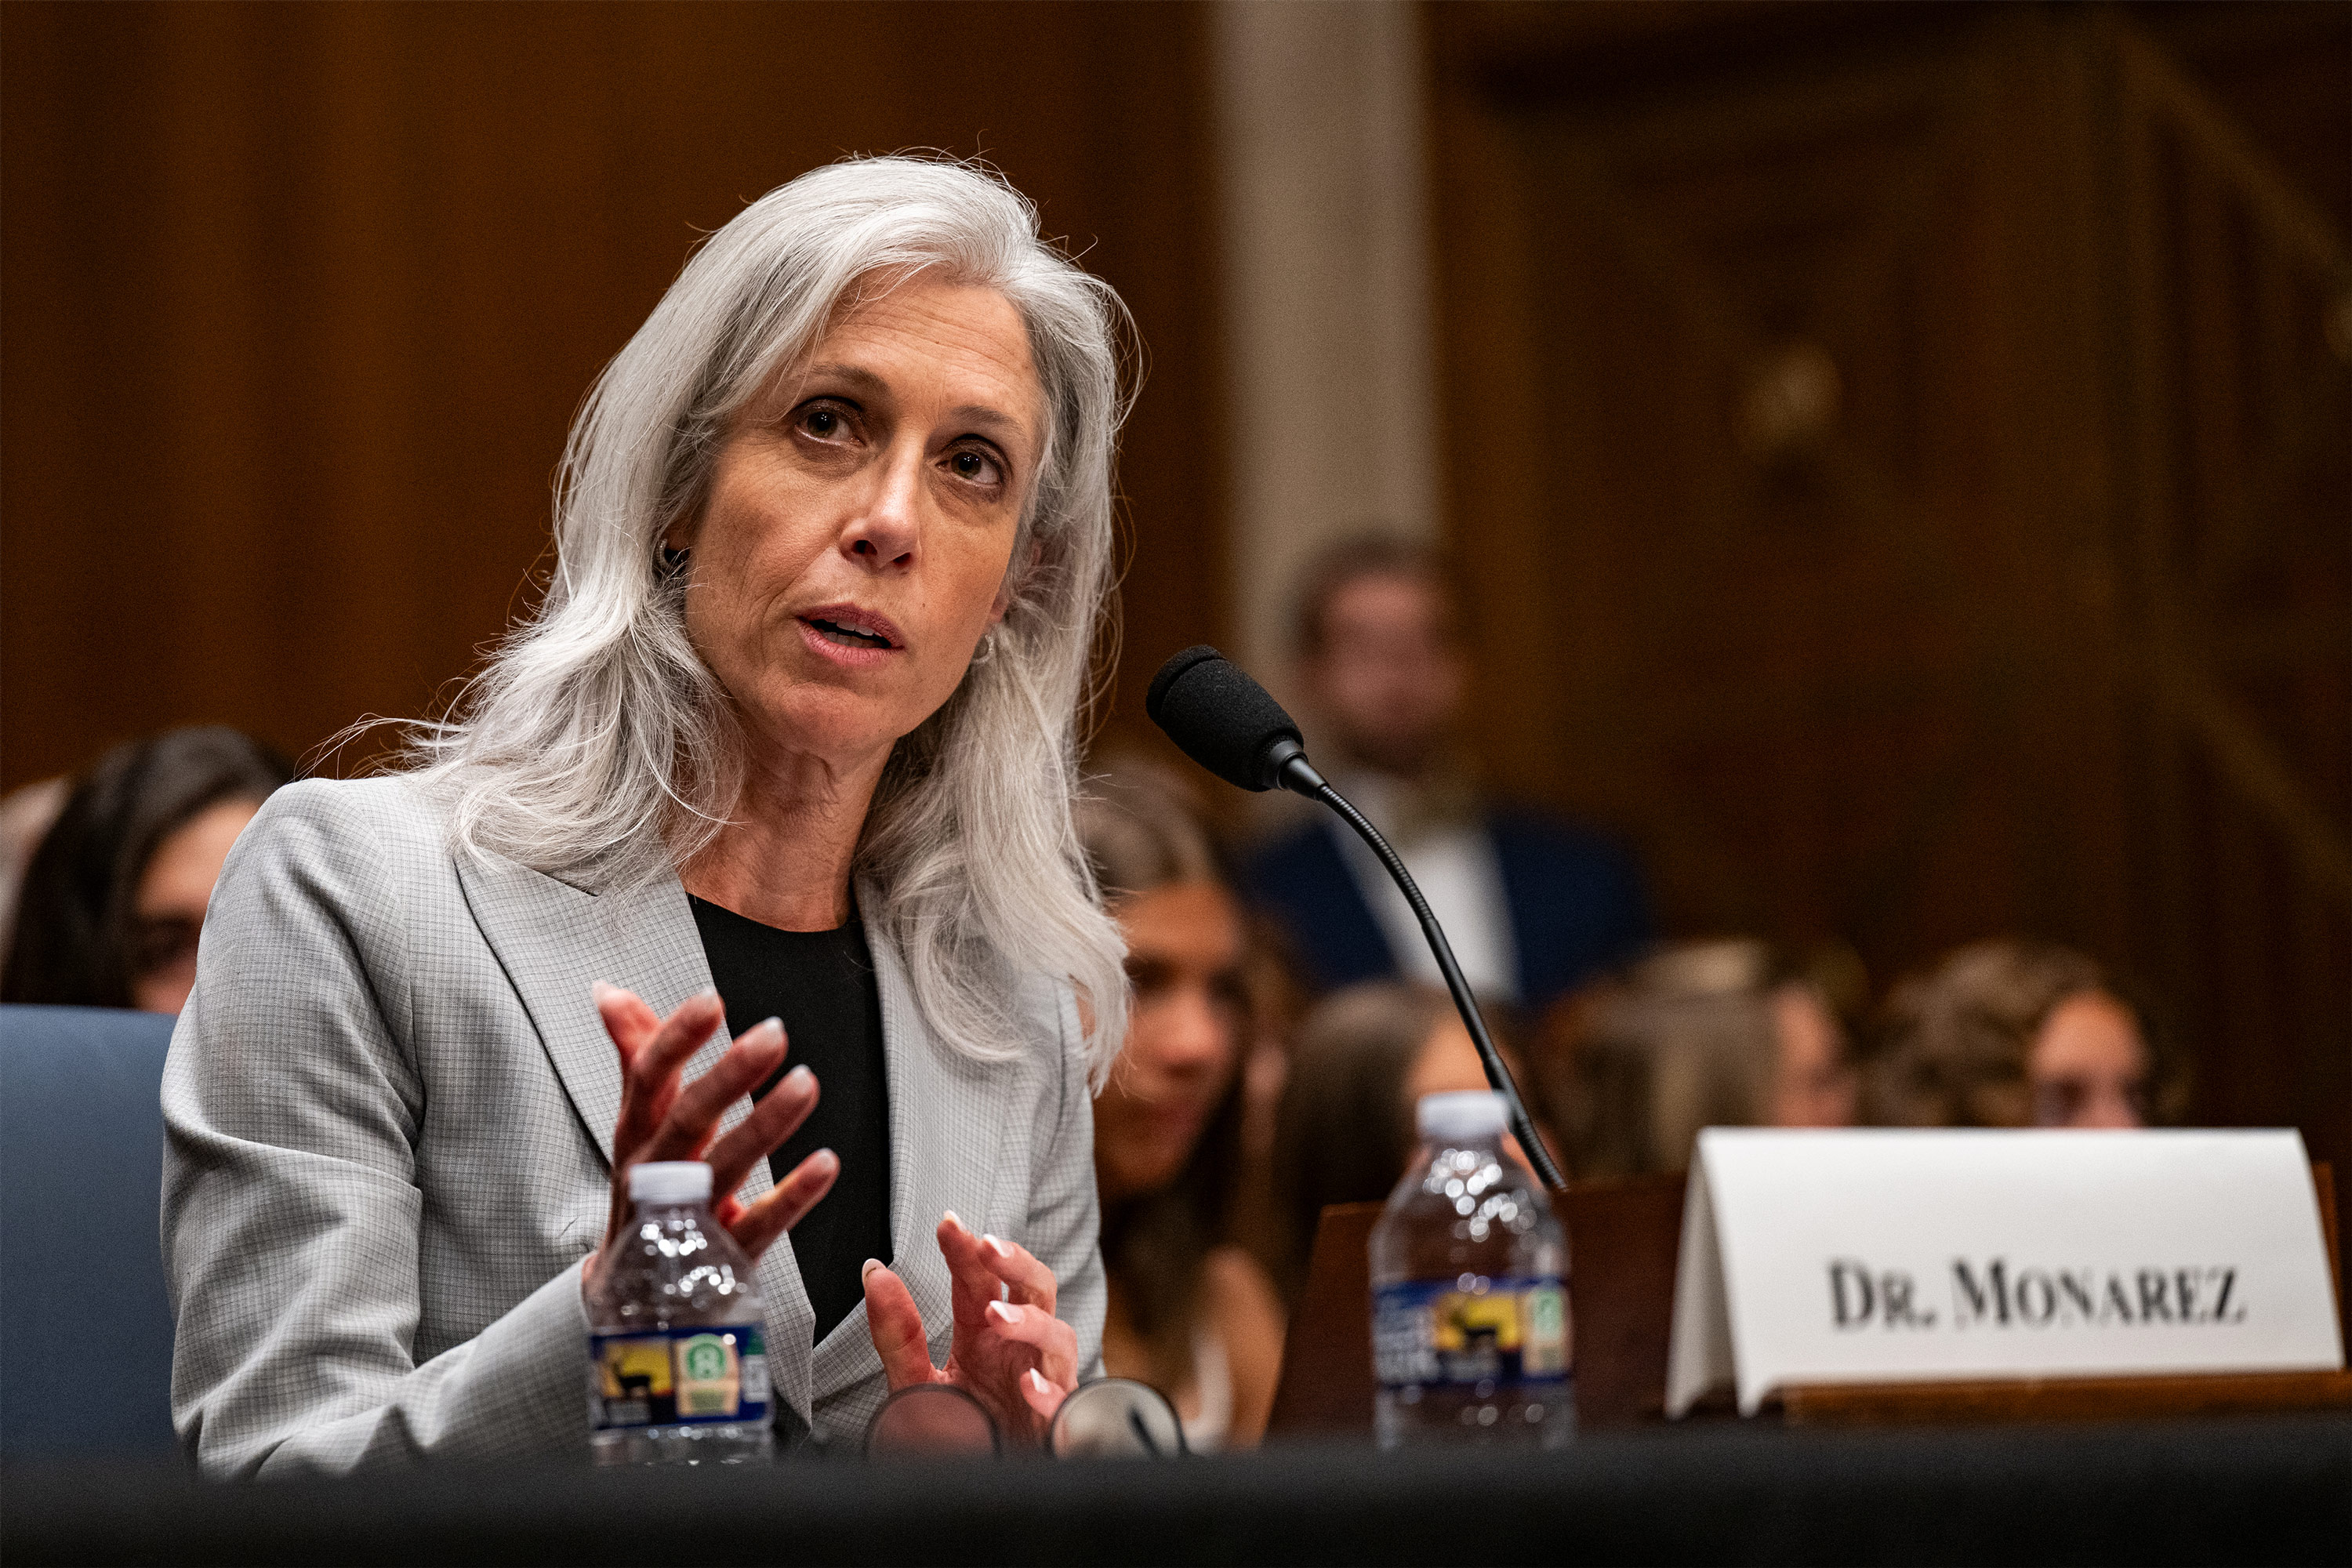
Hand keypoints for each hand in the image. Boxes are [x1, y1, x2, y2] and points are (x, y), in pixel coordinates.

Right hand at [585, 983, 838, 1299]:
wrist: (633, 1295)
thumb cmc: (646, 1189)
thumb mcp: (637, 1123)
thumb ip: (634, 1054)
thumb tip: (609, 991)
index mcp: (637, 1135)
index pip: (648, 1079)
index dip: (676, 1037)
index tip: (712, 999)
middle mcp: (657, 1173)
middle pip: (687, 1120)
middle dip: (728, 1076)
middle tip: (774, 1033)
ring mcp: (689, 1218)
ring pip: (725, 1168)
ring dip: (766, 1125)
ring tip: (806, 1082)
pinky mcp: (724, 1256)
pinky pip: (760, 1225)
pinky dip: (793, 1195)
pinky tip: (825, 1163)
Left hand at [861, 1212, 1079, 1445]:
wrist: (974, 1495)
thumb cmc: (955, 1435)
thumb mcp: (914, 1384)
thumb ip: (896, 1333)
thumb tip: (873, 1271)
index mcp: (984, 1336)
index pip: (981, 1281)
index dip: (968, 1249)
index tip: (948, 1223)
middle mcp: (1017, 1352)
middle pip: (1035, 1289)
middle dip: (1017, 1262)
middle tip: (988, 1246)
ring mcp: (1041, 1384)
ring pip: (1058, 1336)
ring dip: (1030, 1321)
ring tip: (994, 1316)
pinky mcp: (1054, 1426)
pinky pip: (1065, 1402)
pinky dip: (1050, 1391)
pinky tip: (1027, 1387)